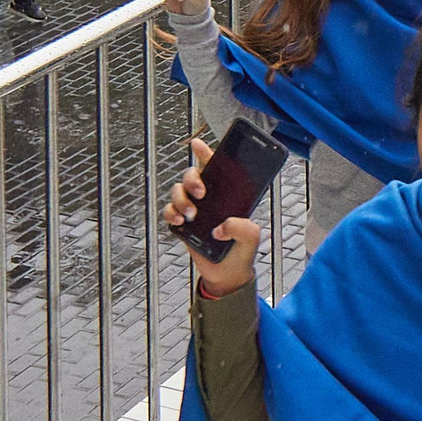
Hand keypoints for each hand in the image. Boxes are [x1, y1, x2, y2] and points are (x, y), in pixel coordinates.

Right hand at [164, 136, 261, 294]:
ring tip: (192, 215)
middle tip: (201, 193)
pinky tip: (181, 222)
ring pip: (178, 191)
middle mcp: (209, 198)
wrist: (227, 276)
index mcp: (227, 194)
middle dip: (192, 179)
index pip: (216, 167)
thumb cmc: (241, 252)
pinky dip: (171, 214)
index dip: (206, 153)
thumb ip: (243, 228)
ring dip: (181, 199)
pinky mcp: (183, 224)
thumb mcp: (251, 238)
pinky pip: (170, 211)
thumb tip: (221, 226)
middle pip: (192, 175)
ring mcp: (195, 210)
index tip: (197, 145)